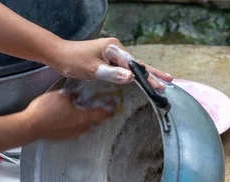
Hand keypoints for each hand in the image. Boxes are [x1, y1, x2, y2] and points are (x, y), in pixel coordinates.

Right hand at [22, 90, 112, 140]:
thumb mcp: (61, 96)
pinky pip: (73, 130)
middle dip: (98, 114)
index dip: (110, 108)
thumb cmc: (45, 111)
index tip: (114, 104)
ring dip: (85, 119)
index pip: (103, 114)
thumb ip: (72, 95)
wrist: (30, 126)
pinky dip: (74, 123)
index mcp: (84, 118)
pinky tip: (68, 117)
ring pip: (84, 126)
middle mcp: (80, 129)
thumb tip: (75, 95)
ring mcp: (72, 135)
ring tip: (81, 111)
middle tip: (99, 106)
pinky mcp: (63, 137)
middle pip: (95, 122)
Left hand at [52, 38, 172, 90]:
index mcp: (113, 48)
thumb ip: (112, 74)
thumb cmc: (74, 61)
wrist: (61, 55)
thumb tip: (130, 77)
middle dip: (153, 74)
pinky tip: (142, 79)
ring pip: (133, 66)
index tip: (158, 85)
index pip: (134, 65)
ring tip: (162, 81)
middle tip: (168, 82)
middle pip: (138, 64)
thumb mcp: (93, 69)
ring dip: (147, 74)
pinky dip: (136, 74)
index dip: (147, 76)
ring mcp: (113, 54)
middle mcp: (116, 49)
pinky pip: (126, 68)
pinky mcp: (109, 60)